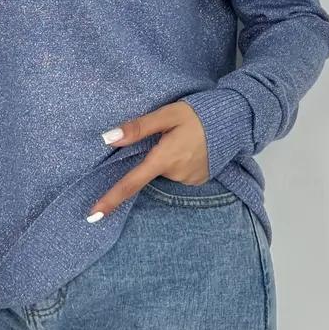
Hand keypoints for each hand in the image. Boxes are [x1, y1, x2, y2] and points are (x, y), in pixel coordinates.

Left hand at [88, 100, 209, 218]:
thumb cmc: (198, 114)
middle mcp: (176, 174)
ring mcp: (189, 180)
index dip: (112, 199)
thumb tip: (108, 138)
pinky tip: (192, 147)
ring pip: (165, 172)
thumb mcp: (167, 114)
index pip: (132, 183)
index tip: (94, 215)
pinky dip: (180, 162)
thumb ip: (138, 127)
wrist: (235, 120)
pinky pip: (179, 173)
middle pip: (150, 171)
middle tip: (170, 135)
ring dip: (167, 158)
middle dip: (153, 157)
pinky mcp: (200, 180)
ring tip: (184, 138)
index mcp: (164, 158)